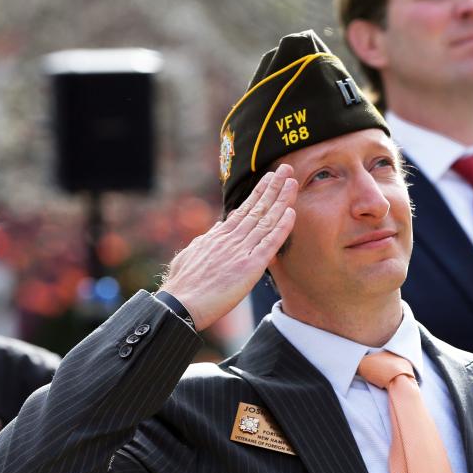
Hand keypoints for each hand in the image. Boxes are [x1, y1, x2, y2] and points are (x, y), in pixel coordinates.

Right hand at [160, 163, 296, 329]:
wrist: (179, 304)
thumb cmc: (182, 285)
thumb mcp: (192, 254)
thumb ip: (207, 240)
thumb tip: (215, 228)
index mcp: (218, 236)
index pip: (243, 209)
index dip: (258, 193)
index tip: (269, 178)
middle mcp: (231, 239)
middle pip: (257, 208)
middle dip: (273, 187)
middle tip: (286, 168)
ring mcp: (241, 251)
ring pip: (266, 221)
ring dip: (281, 200)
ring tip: (293, 182)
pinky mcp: (249, 267)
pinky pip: (269, 244)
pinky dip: (281, 228)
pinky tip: (291, 213)